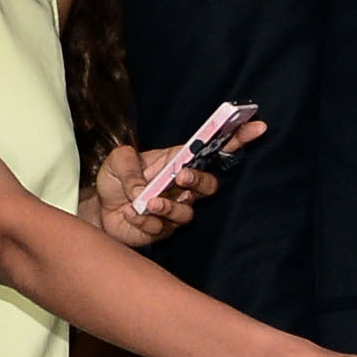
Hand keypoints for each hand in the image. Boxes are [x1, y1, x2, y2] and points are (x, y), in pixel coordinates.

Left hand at [91, 122, 268, 247]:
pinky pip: (160, 228)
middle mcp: (182, 187)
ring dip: (169, 207)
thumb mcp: (116, 160)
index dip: (238, 138)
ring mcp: (174, 210)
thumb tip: (142, 188)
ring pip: (188, 212)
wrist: (99, 210)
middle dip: (199, 181)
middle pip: (209, 186)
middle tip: (181, 177)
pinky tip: (130, 213)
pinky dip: (144, 220)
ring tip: (146, 203)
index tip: (257, 126)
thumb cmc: (115, 180)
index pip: (214, 149)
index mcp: (178, 161)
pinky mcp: (161, 230)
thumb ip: (129, 166)